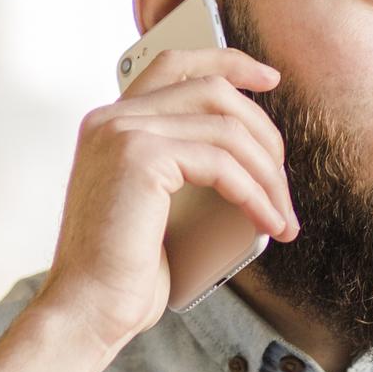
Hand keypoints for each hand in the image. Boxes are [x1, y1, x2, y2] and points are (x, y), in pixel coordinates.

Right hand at [35, 47, 298, 350]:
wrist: (89, 309)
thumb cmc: (125, 272)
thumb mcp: (160, 206)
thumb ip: (188, 167)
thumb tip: (256, 157)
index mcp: (111, 124)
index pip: (175, 65)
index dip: (228, 62)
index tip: (269, 79)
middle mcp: (111, 118)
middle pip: (212, 90)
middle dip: (263, 132)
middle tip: (283, 184)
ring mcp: (122, 132)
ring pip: (225, 127)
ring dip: (268, 174)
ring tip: (282, 216)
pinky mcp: (139, 157)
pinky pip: (222, 162)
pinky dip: (256, 193)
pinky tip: (268, 222)